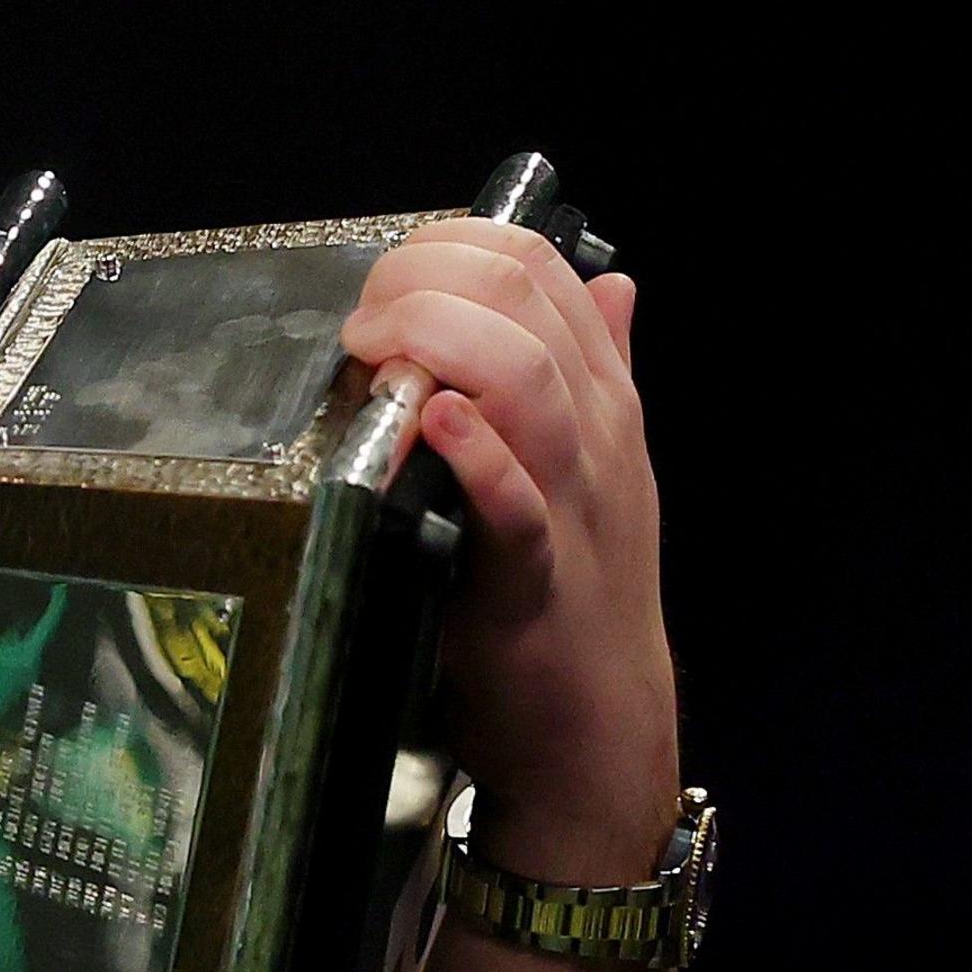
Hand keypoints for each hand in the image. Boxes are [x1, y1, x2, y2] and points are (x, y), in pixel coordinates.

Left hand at [342, 217, 676, 882]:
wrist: (597, 726)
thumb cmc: (577, 591)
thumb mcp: (600, 467)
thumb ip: (603, 371)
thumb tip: (609, 283)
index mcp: (602, 400)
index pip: (538, 267)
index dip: (450, 245)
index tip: (386, 279)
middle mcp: (594, 434)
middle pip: (524, 300)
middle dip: (427, 278)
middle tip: (361, 318)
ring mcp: (570, 501)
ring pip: (528, 380)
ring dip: (439, 340)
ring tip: (376, 344)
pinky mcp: (532, 578)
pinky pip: (515, 503)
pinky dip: (478, 454)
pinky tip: (436, 418)